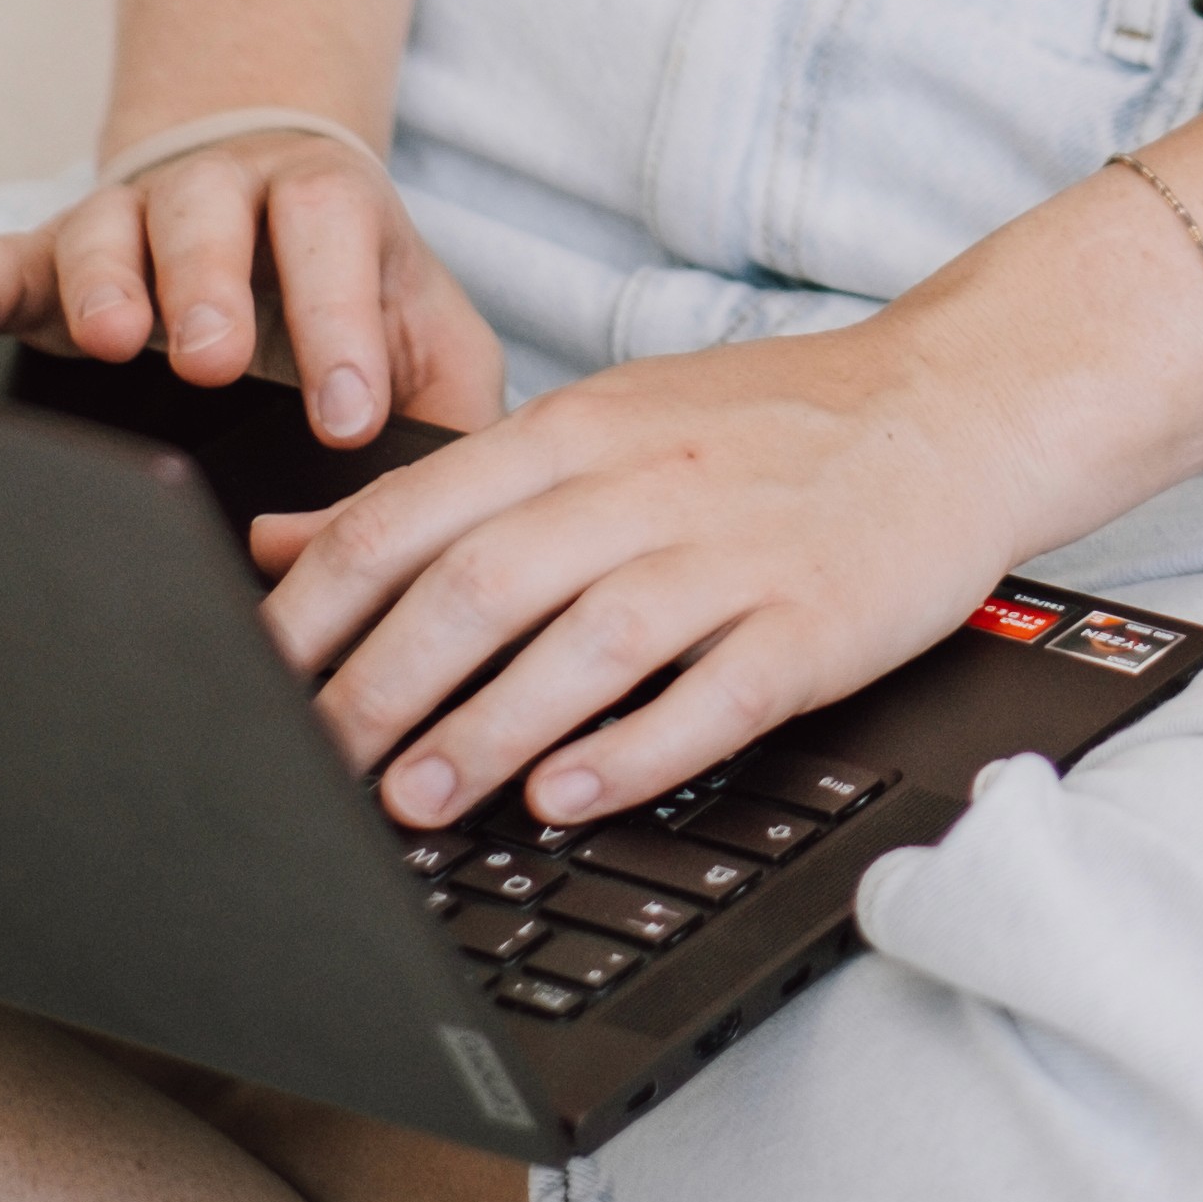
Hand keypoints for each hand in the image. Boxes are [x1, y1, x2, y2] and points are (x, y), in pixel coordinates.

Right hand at [0, 128, 507, 453]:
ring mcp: (127, 221)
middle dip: (212, 288)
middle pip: (211, 216)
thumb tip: (446, 514)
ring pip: (107, 230)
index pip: (333, 234)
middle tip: (216, 362)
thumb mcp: (431, 339)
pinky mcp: (45, 260)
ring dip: (105, 283)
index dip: (339, 321)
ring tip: (112, 342)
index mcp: (327, 207)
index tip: (347, 415)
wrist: (279, 202)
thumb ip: (454, 408)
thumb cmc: (362, 298)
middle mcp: (222, 196)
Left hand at [245, 311, 1037, 829]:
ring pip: (581, 643)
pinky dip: (631, 749)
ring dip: (485, 730)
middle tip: (307, 768)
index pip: (409, 516)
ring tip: (410, 802)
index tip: (242, 683)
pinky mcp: (812, 622)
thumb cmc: (765, 426)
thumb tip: (280, 543)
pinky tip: (567, 798)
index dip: (314, 610)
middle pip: (477, 585)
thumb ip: (442, 489)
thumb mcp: (595, 422)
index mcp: (576, 432)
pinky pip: (710, 694)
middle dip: (376, 688)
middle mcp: (642, 484)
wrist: (960, 399)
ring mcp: (731, 553)